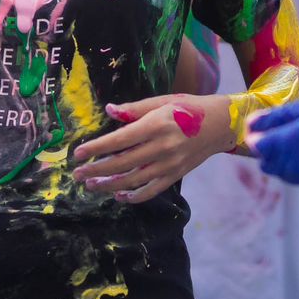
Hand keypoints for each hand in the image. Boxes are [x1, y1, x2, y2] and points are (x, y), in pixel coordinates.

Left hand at [70, 94, 233, 202]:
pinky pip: (152, 190)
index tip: (78, 154)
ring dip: (110, 185)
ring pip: (134, 180)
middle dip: (96, 170)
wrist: (221, 124)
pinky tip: (119, 196)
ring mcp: (170, 164)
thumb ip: (135, 109)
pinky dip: (134, 196)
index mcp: (157, 125)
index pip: (119, 140)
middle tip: (78, 174)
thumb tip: (109, 110)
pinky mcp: (176, 175)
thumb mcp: (162, 101)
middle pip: (122, 163)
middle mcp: (163, 147)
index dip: (96, 148)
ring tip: (91, 185)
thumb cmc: (188, 108)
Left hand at [247, 94, 298, 191]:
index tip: (263, 127)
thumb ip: (278, 117)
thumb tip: (251, 123)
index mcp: (282, 143)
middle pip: (268, 163)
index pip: (256, 146)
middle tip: (283, 134)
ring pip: (284, 172)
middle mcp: (289, 165)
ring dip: (286, 160)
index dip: (257, 135)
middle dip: (270, 151)